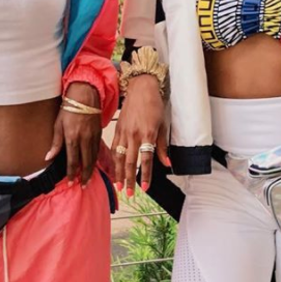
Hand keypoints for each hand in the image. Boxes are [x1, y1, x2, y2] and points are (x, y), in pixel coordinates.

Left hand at [46, 82, 101, 185]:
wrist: (85, 96)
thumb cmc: (68, 109)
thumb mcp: (58, 125)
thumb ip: (55, 143)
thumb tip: (48, 158)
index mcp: (72, 138)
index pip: (72, 161)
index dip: (71, 173)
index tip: (70, 182)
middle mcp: (84, 140)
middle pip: (86, 163)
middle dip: (84, 176)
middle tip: (83, 186)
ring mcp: (93, 137)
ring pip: (93, 158)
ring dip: (91, 170)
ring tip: (88, 179)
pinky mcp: (99, 134)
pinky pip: (97, 150)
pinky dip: (95, 160)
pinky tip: (93, 165)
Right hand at [111, 75, 167, 197]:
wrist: (141, 88)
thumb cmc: (154, 105)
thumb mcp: (163, 125)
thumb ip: (163, 147)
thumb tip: (167, 163)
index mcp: (147, 134)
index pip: (146, 160)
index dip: (145, 175)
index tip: (145, 188)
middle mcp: (134, 134)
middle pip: (130, 161)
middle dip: (129, 179)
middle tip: (130, 193)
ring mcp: (124, 132)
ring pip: (119, 157)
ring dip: (118, 173)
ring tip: (118, 186)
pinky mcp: (118, 129)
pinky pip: (114, 147)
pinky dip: (113, 160)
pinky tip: (113, 169)